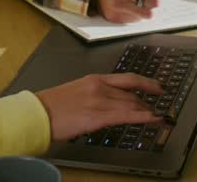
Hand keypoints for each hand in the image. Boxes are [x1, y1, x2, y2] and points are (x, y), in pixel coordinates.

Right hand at [35, 73, 164, 140]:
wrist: (38, 113)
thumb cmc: (51, 106)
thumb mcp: (76, 93)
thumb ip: (93, 95)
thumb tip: (107, 104)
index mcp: (93, 79)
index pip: (126, 78)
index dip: (145, 82)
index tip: (157, 86)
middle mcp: (99, 86)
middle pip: (132, 92)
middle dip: (148, 97)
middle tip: (158, 102)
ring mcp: (99, 100)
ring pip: (131, 103)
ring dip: (147, 110)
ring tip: (158, 115)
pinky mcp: (98, 115)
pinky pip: (127, 115)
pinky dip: (143, 116)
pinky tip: (153, 119)